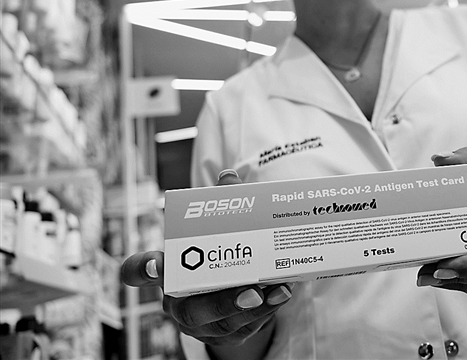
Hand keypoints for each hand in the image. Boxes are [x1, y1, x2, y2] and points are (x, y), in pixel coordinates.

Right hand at [121, 169, 293, 347]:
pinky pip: (245, 328)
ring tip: (280, 291)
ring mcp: (202, 324)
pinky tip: (283, 293)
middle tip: (251, 291)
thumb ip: (219, 206)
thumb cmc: (212, 258)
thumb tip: (229, 176)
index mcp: (167, 273)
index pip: (138, 272)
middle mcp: (178, 302)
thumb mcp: (213, 234)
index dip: (141, 269)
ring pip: (224, 324)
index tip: (154, 262)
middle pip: (191, 310)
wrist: (225, 301)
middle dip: (222, 302)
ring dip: (256, 308)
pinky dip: (267, 311)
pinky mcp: (227, 335)